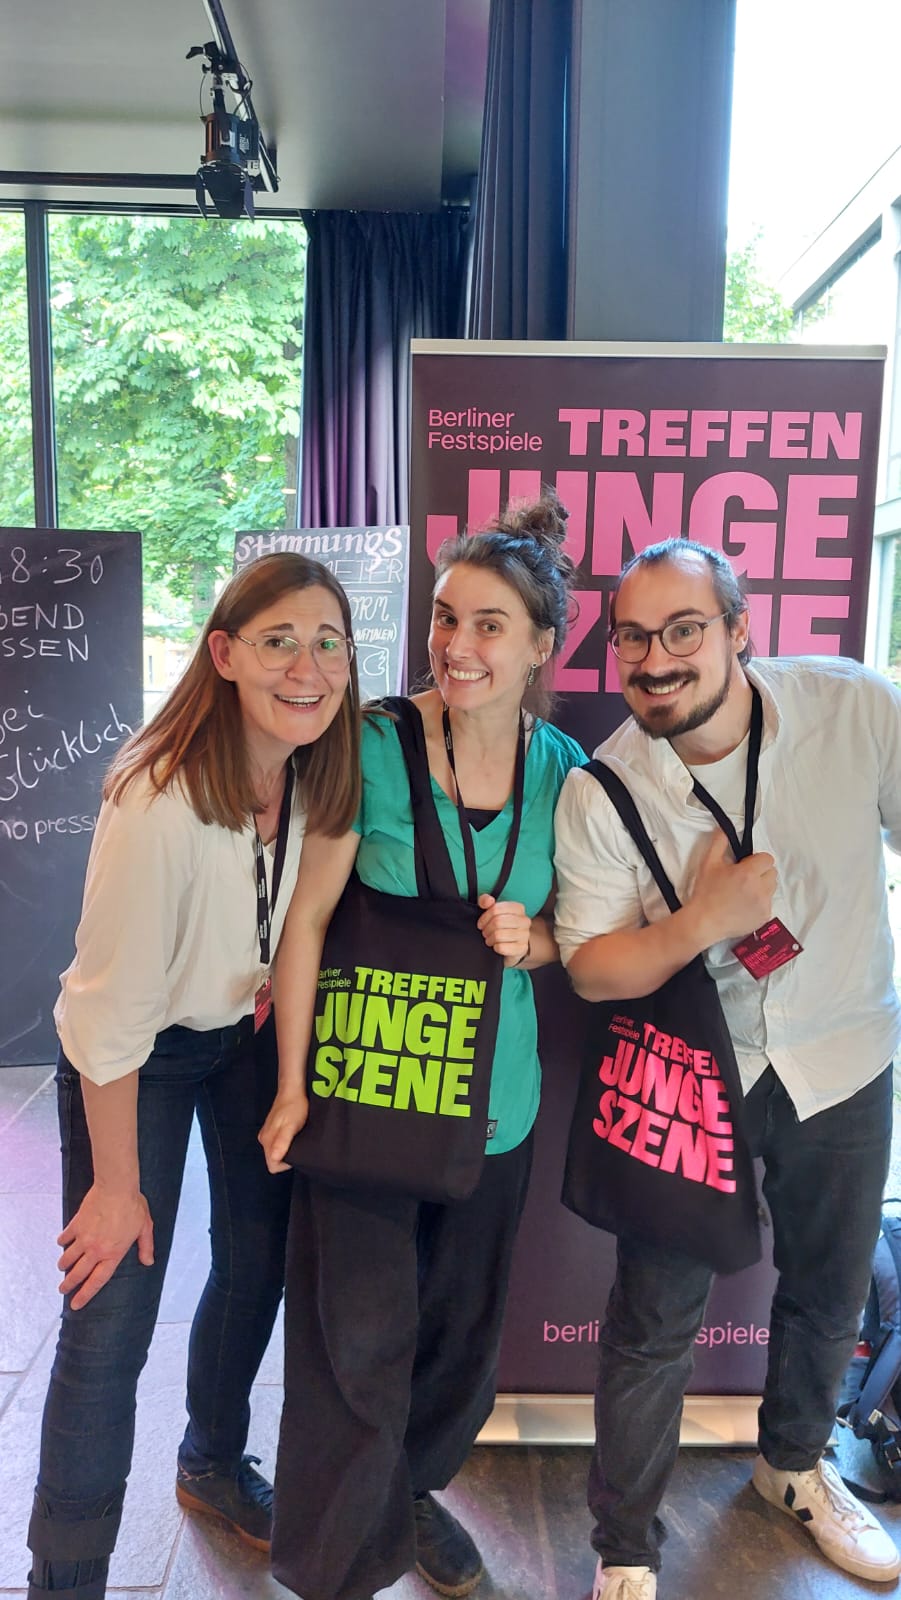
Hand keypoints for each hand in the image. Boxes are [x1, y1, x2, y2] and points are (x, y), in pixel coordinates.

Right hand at [57, 1183, 153, 1309]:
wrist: (116, 1187)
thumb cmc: (133, 1206)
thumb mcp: (145, 1227)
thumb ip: (146, 1247)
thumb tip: (148, 1262)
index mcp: (113, 1254)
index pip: (97, 1281)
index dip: (85, 1294)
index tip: (76, 1304)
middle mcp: (96, 1250)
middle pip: (78, 1273)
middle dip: (69, 1285)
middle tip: (63, 1290)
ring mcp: (84, 1238)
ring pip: (68, 1258)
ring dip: (64, 1265)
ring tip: (63, 1267)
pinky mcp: (76, 1224)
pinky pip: (65, 1237)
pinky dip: (63, 1242)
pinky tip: (63, 1243)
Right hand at [259, 1090, 308, 1173]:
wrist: (292, 1090)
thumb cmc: (294, 1106)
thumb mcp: (291, 1126)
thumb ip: (282, 1142)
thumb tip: (275, 1158)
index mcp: (267, 1140)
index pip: (272, 1165)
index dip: (286, 1164)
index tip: (296, 1153)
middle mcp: (264, 1139)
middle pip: (273, 1159)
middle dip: (286, 1157)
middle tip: (298, 1145)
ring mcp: (267, 1134)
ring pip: (275, 1152)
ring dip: (286, 1149)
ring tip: (296, 1138)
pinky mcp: (271, 1130)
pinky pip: (276, 1144)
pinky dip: (285, 1143)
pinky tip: (293, 1134)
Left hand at [477, 894, 530, 966]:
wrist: (512, 945)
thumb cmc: (501, 926)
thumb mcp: (491, 911)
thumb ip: (485, 901)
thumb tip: (488, 901)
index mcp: (518, 908)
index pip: (496, 909)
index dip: (484, 918)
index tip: (481, 924)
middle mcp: (524, 920)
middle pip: (497, 922)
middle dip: (486, 929)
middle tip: (485, 932)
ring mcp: (525, 935)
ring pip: (499, 935)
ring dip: (490, 939)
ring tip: (490, 939)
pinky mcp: (522, 948)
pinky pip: (502, 947)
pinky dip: (495, 948)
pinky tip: (497, 946)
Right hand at [689, 832, 776, 945]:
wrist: (704, 921)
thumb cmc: (705, 892)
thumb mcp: (708, 864)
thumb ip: (719, 843)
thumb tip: (724, 829)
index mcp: (748, 873)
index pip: (767, 858)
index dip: (756, 860)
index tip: (746, 866)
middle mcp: (760, 888)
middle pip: (772, 873)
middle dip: (761, 873)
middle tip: (745, 879)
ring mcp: (764, 904)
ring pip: (772, 888)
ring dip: (763, 887)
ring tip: (745, 892)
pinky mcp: (764, 917)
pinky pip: (769, 904)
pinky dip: (760, 903)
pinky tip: (745, 905)